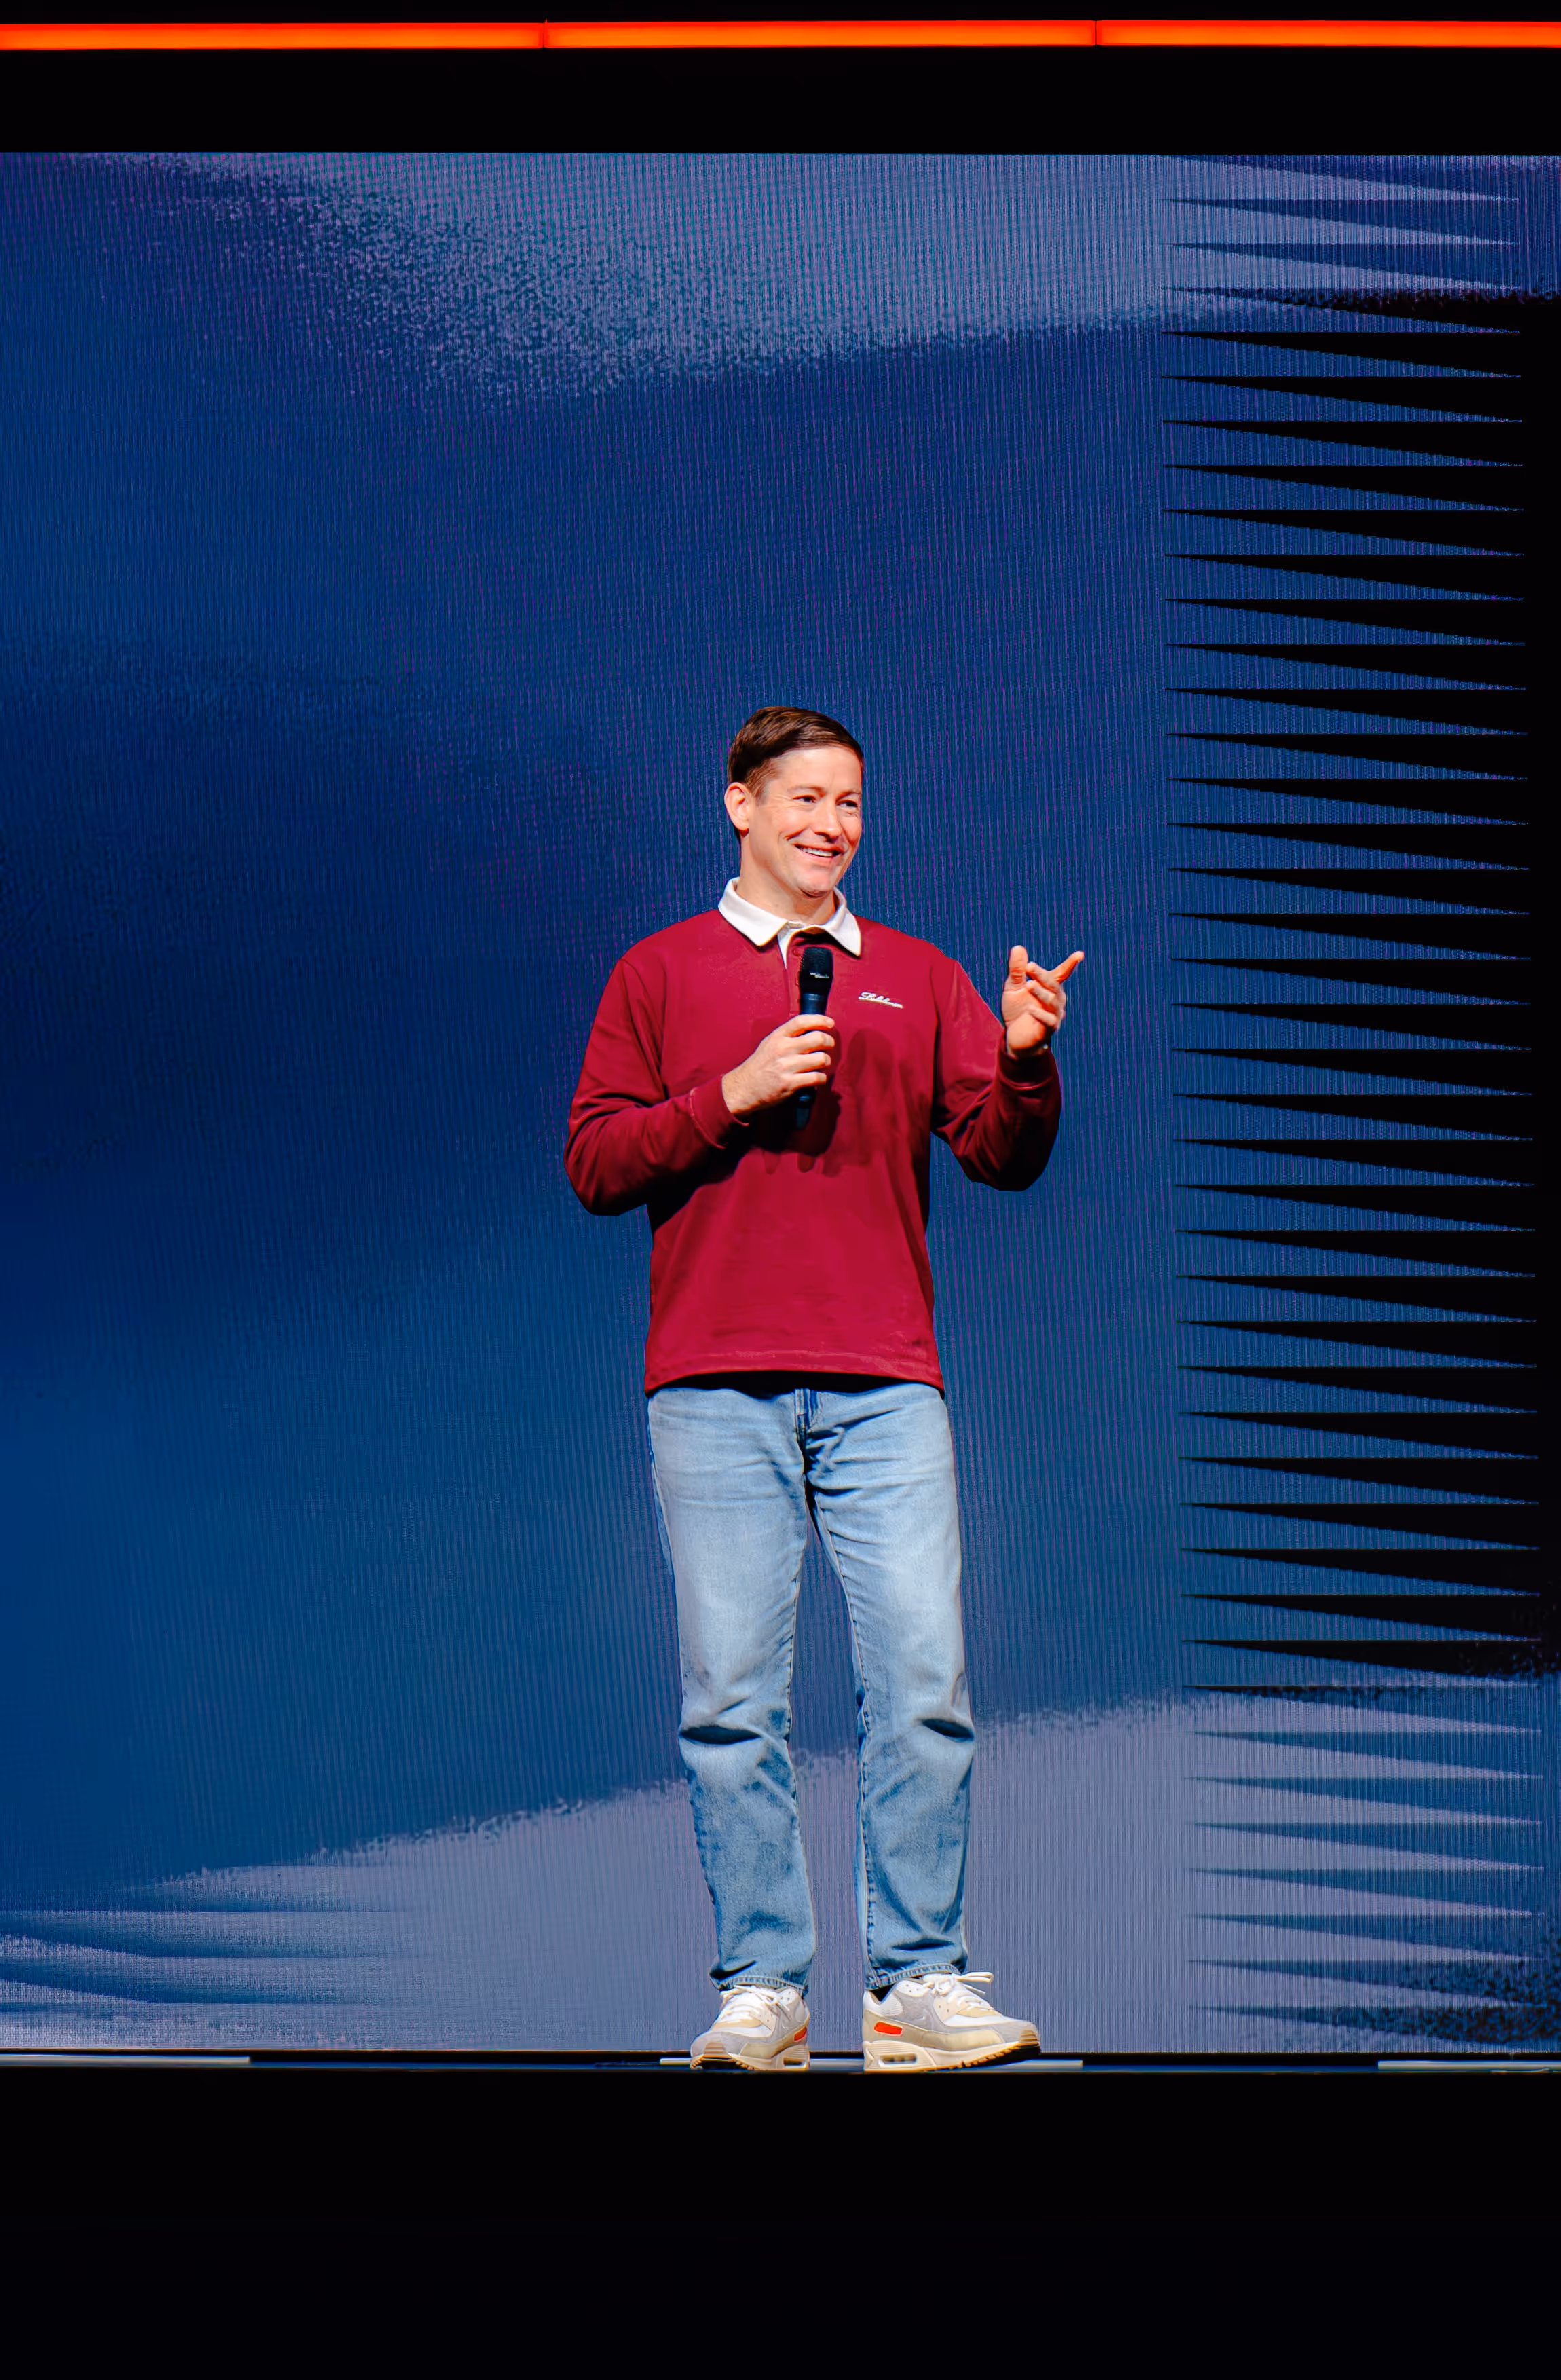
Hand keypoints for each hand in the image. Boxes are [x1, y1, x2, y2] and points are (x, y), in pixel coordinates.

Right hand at [722, 1012, 837, 1119]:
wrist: (744, 1088)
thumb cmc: (759, 1065)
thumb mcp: (769, 1044)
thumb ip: (787, 1036)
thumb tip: (811, 1029)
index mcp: (777, 1036)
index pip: (802, 1021)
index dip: (820, 1020)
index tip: (830, 1023)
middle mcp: (783, 1049)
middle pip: (818, 1038)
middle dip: (829, 1042)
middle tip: (829, 1046)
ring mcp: (786, 1066)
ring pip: (821, 1059)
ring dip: (827, 1061)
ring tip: (823, 1064)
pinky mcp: (790, 1083)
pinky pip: (817, 1078)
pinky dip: (822, 1078)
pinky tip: (818, 1078)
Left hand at [1002, 946, 1081, 1055]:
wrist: (1014, 1036)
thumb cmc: (1017, 1009)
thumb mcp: (1013, 987)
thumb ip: (1017, 970)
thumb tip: (1018, 947)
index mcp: (1049, 987)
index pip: (1061, 973)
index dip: (1070, 964)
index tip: (1080, 954)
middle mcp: (1056, 999)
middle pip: (1053, 985)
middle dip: (1041, 975)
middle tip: (1029, 966)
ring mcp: (1054, 1014)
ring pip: (1051, 1001)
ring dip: (1040, 993)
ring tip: (1029, 985)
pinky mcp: (1048, 1029)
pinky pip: (1048, 1021)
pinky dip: (1040, 1014)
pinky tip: (1030, 1009)